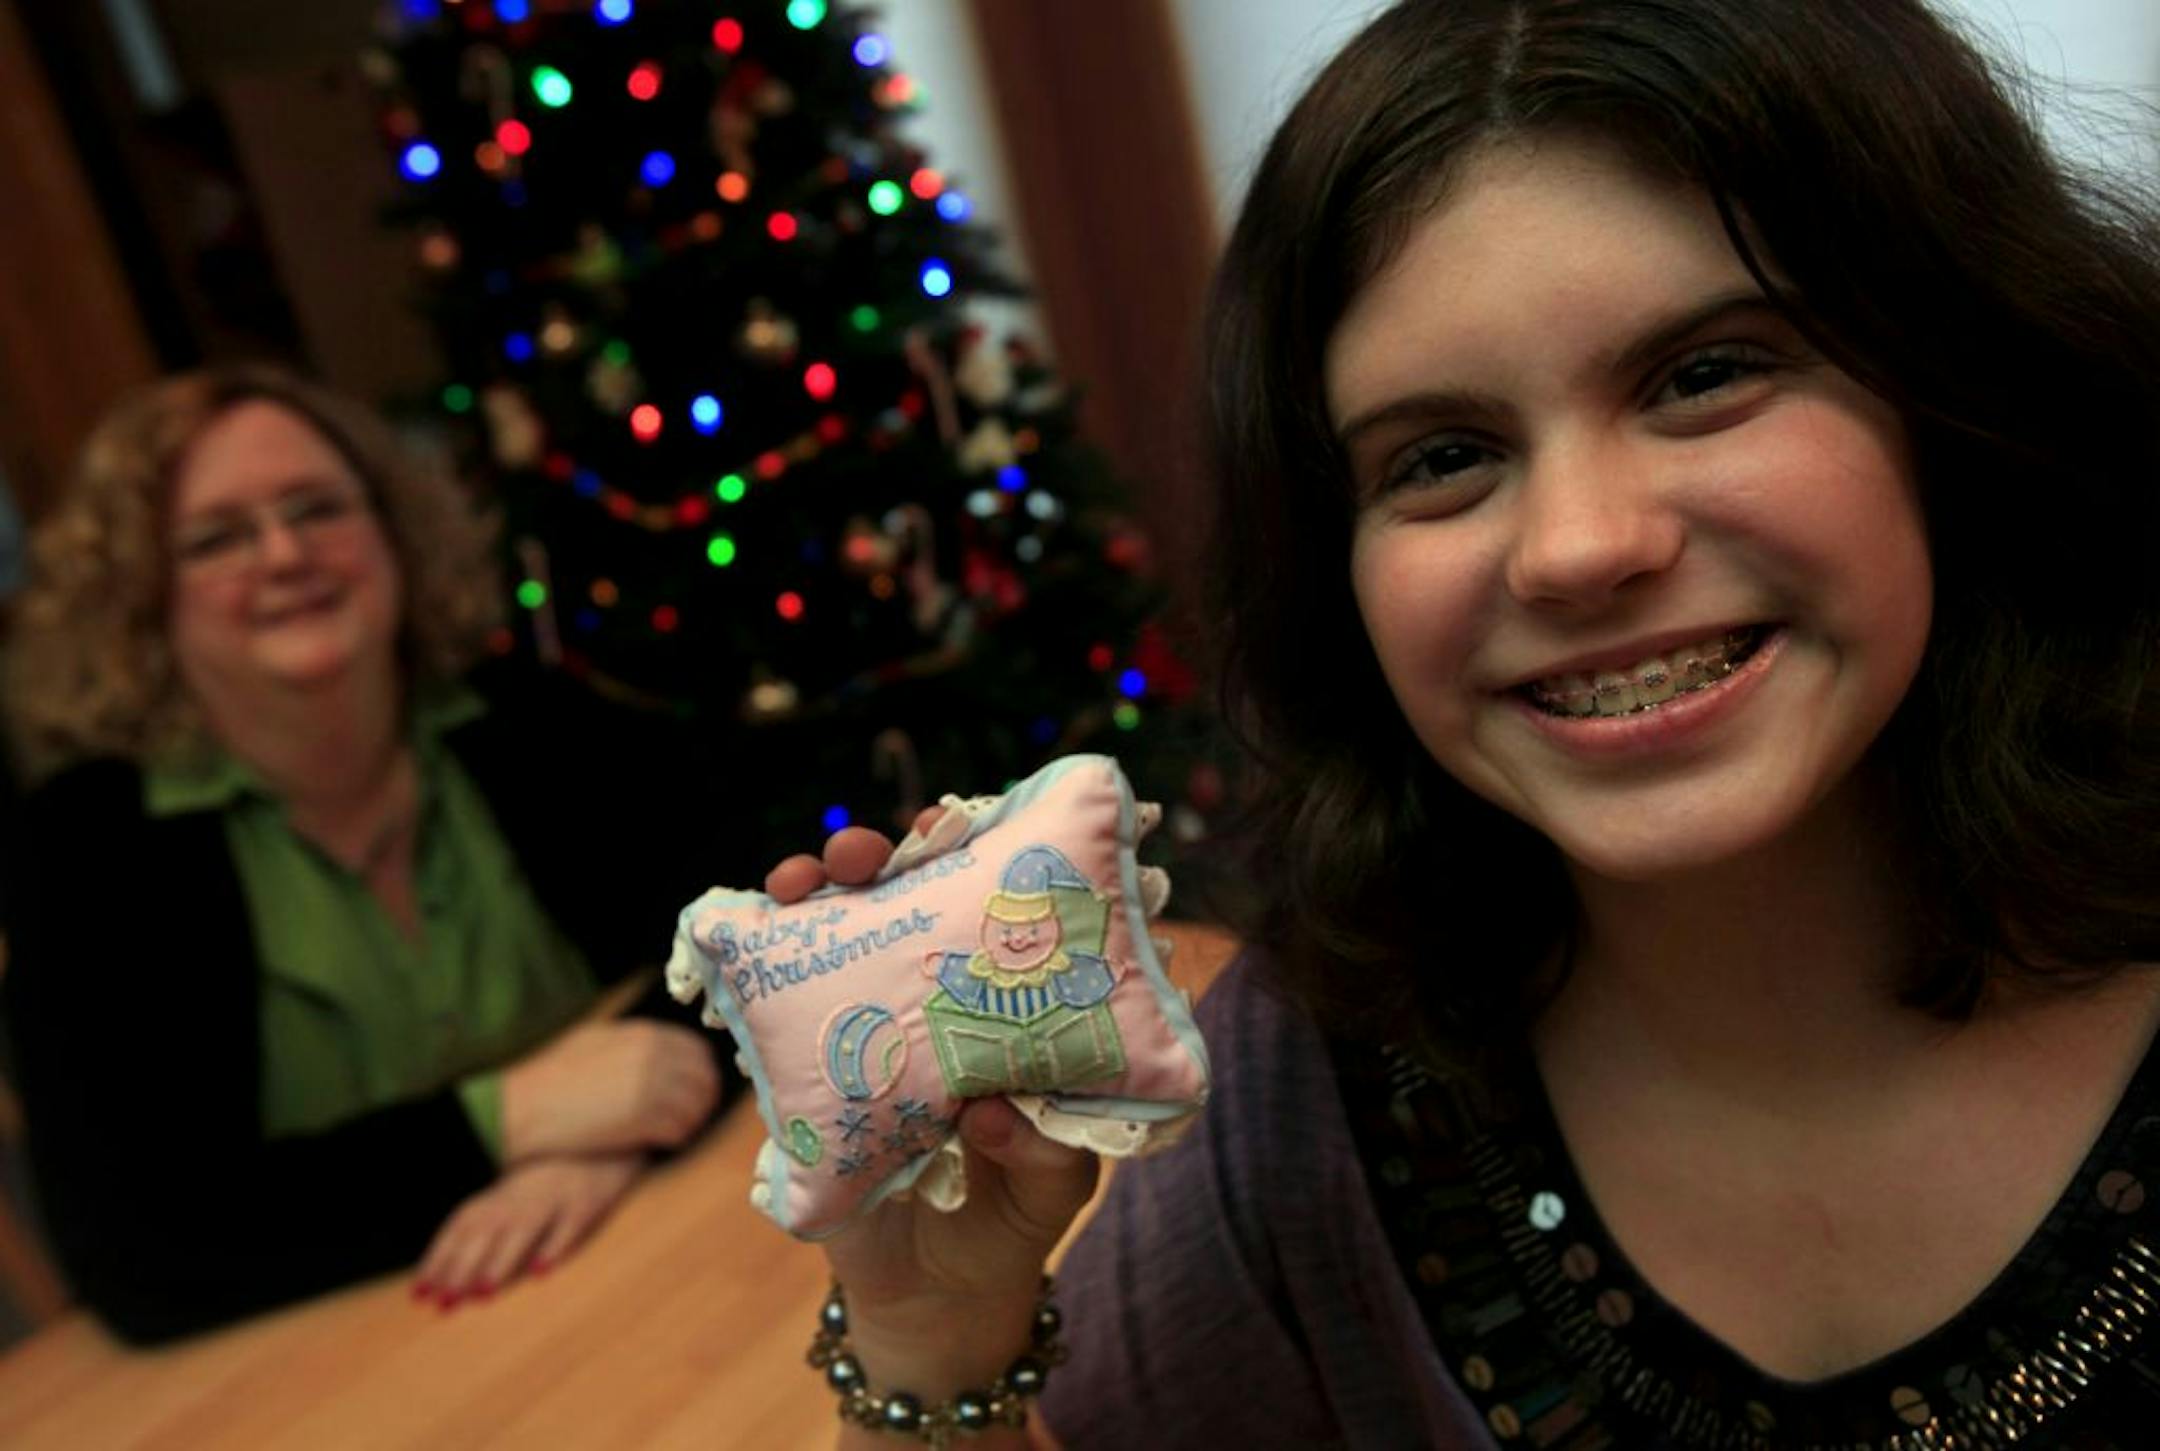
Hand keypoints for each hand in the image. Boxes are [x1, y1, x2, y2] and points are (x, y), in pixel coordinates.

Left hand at [413, 1151, 641, 1307]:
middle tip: (444, 1304)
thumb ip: (493, 1219)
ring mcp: (555, 1196)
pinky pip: (569, 1225)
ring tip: (481, 1294)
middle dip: (462, 1267)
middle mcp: (523, 1193)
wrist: (609, 1138)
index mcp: (503, 1191)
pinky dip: (554, 1246)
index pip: (462, 1225)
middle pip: (486, 1231)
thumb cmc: (560, 1171)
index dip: (439, 1257)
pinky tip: (540, 1271)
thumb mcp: (522, 1189)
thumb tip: (455, 1264)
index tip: (419, 1293)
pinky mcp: (587, 1202)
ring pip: (522, 1229)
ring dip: (500, 1260)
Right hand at [499, 1017, 718, 1163]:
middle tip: (693, 1116)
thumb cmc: (552, 1075)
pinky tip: (660, 1143)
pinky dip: (675, 1139)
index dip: (703, 1072)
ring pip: (696, 1107)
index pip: (698, 1050)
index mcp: (644, 1033)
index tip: (698, 1088)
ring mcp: (650, 1086)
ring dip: (690, 1122)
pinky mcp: (642, 1119)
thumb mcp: (596, 1040)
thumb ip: (635, 1043)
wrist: (526, 1105)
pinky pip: (679, 1131)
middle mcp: (653, 1055)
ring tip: (674, 1132)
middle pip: (705, 1079)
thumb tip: (665, 1054)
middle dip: (703, 1099)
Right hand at [769, 812, 1102, 1395]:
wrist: (937, 1303)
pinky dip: (758, 978)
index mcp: (989, 1006)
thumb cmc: (1010, 1220)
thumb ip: (1046, 1150)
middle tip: (859, 852)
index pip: (973, 909)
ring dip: (806, 898)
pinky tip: (748, 943)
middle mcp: (918, 1004)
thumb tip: (996, 1107)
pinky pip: (774, 1019)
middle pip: (890, 906)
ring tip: (798, 880)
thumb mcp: (1054, 1185)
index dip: (961, 858)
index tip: (947, 829)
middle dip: (868, 861)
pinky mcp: (803, 1083)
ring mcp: (855, 1035)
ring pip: (825, 944)